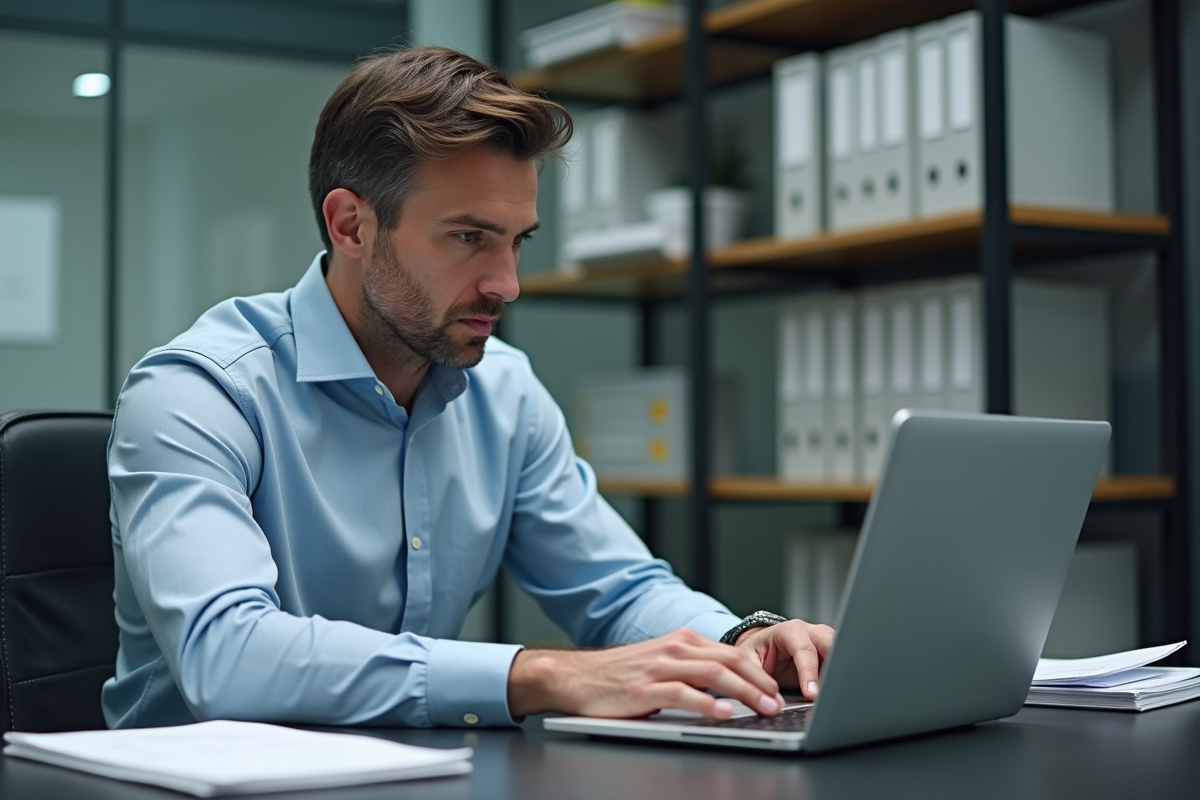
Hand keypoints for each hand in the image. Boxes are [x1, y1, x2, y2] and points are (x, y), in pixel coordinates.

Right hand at [508, 627, 784, 720]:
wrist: (576, 677)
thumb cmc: (620, 675)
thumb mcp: (661, 663)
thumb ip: (692, 669)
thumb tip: (730, 689)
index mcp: (681, 640)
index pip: (731, 653)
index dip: (758, 672)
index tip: (775, 691)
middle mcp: (673, 648)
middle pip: (729, 662)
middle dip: (759, 683)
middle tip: (777, 703)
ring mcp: (659, 668)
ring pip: (713, 676)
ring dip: (744, 693)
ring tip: (763, 708)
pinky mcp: (645, 689)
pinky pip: (683, 694)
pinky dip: (707, 704)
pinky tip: (723, 713)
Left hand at [734, 619, 834, 700]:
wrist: (765, 648)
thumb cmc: (758, 651)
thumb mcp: (748, 659)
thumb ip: (755, 675)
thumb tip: (770, 698)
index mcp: (790, 630)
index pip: (804, 650)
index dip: (809, 673)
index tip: (812, 693)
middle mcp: (811, 632)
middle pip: (831, 644)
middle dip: (835, 665)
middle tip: (833, 690)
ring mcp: (824, 641)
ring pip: (841, 651)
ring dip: (841, 671)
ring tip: (838, 692)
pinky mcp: (831, 654)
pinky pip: (841, 664)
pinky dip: (841, 676)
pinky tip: (839, 690)